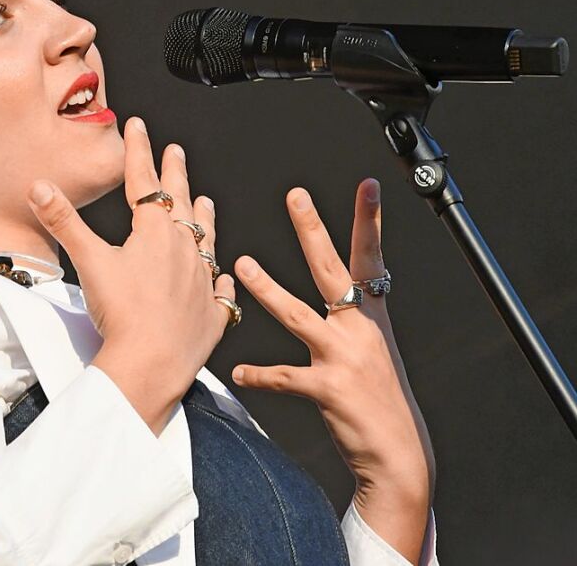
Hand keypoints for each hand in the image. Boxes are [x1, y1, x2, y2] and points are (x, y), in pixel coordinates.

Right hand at [26, 116, 234, 412]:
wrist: (152, 364)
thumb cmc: (123, 314)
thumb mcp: (89, 261)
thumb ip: (65, 222)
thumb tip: (40, 187)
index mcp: (155, 233)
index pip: (145, 181)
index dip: (140, 150)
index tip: (139, 126)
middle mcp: (185, 251)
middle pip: (182, 203)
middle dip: (176, 174)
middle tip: (176, 152)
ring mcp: (203, 282)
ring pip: (208, 241)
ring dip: (205, 219)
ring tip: (207, 202)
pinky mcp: (212, 314)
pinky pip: (221, 292)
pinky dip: (222, 281)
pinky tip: (225, 278)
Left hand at [230, 179, 435, 510]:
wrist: (399, 453)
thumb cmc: (378, 398)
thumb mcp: (373, 348)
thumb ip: (355, 315)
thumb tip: (342, 287)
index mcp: (371, 317)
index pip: (370, 258)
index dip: (369, 221)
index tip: (368, 185)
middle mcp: (361, 330)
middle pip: (333, 270)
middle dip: (313, 231)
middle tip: (296, 196)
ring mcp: (346, 358)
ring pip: (299, 316)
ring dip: (268, 290)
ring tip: (243, 266)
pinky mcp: (330, 389)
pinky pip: (286, 377)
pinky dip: (261, 375)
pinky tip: (239, 373)